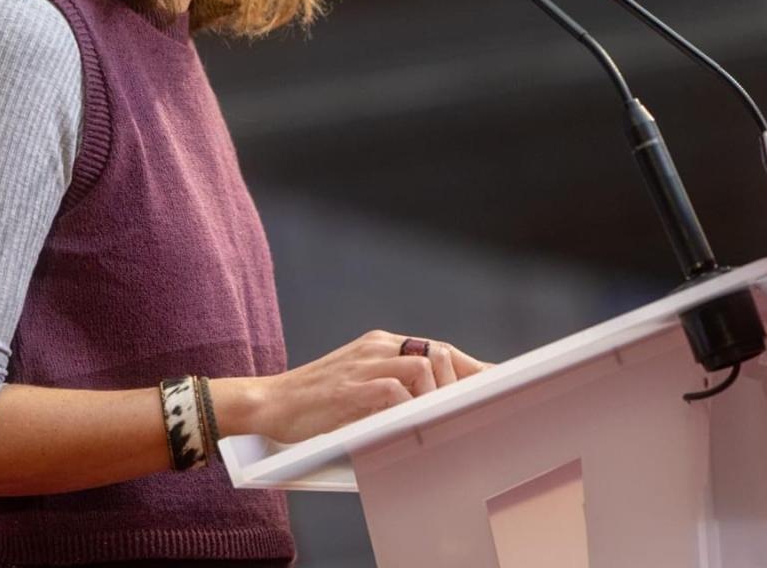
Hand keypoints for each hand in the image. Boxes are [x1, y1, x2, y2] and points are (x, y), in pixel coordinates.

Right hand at [236, 330, 489, 444]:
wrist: (268, 404)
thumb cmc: (315, 405)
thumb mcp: (360, 387)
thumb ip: (394, 389)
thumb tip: (436, 405)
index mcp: (380, 345)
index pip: (436, 348)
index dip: (471, 366)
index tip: (498, 381)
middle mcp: (376, 348)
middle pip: (437, 352)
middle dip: (463, 380)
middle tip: (479, 405)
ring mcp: (363, 365)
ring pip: (423, 365)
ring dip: (439, 393)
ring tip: (446, 416)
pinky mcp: (351, 387)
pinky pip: (395, 390)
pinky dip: (412, 406)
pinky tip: (419, 421)